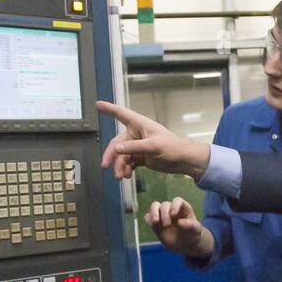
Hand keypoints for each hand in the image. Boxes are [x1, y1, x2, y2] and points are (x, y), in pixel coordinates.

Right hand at [96, 100, 210, 179]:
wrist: (184, 161)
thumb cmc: (172, 147)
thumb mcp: (153, 146)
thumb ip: (134, 147)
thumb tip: (117, 149)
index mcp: (140, 125)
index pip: (122, 114)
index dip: (109, 109)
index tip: (97, 104)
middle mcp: (137, 134)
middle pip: (117, 143)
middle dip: (112, 155)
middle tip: (105, 166)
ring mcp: (138, 146)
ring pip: (122, 155)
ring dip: (119, 165)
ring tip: (121, 176)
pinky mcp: (141, 157)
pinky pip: (128, 162)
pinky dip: (126, 169)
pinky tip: (126, 176)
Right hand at [146, 197, 210, 257]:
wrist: (186, 244)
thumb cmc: (193, 234)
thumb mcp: (196, 230)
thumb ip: (190, 225)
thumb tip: (179, 222)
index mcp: (183, 207)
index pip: (177, 200)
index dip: (174, 205)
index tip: (173, 214)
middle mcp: (171, 208)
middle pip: (164, 204)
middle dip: (164, 213)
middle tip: (167, 225)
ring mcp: (162, 215)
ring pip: (154, 207)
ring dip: (153, 212)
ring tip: (155, 222)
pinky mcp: (155, 223)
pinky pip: (148, 217)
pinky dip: (148, 219)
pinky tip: (152, 225)